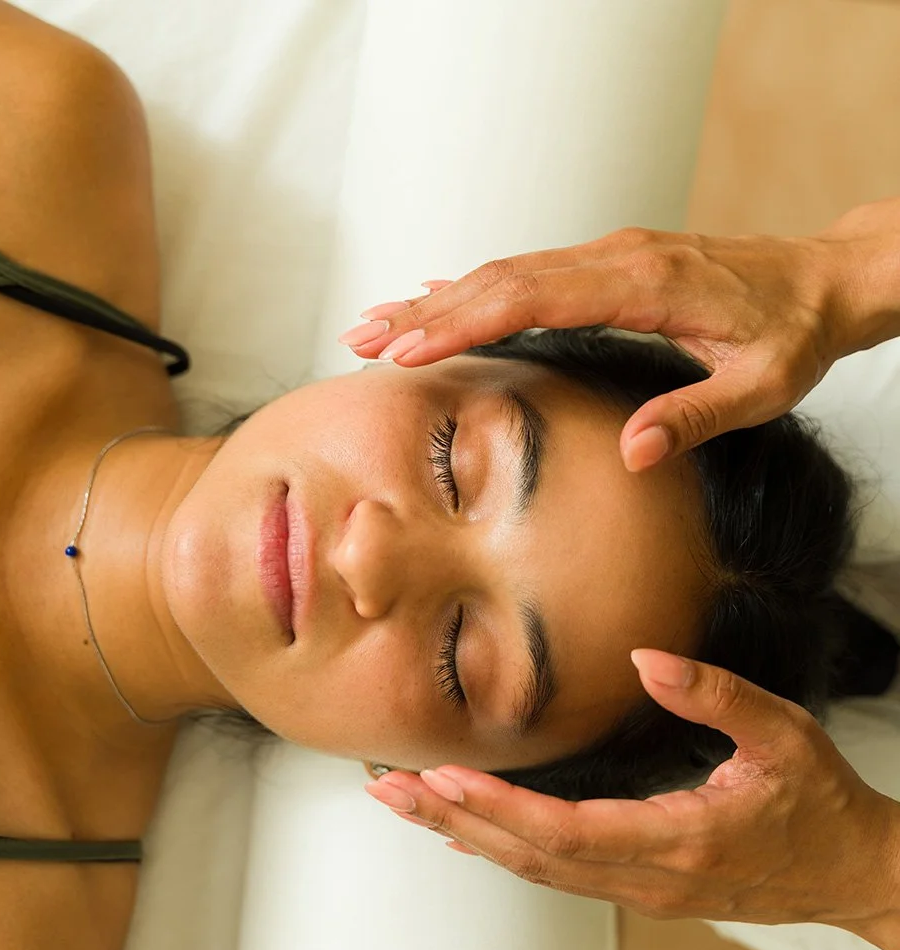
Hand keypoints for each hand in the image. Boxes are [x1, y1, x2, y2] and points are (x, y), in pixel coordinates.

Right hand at [339, 227, 859, 471]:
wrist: (826, 279)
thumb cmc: (795, 331)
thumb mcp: (760, 385)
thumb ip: (695, 417)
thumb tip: (631, 456)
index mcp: (644, 284)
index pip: (530, 297)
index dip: (461, 321)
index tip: (406, 347)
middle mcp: (617, 258)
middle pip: (500, 279)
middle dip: (425, 312)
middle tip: (362, 341)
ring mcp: (609, 255)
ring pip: (505, 271)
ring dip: (438, 299)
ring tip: (378, 325)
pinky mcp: (607, 263)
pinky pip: (528, 272)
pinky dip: (476, 288)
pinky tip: (439, 301)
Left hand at [364, 649, 899, 949]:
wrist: (856, 874)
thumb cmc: (821, 802)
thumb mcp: (787, 735)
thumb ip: (717, 696)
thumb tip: (645, 658)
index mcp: (681, 839)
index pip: (571, 833)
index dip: (503, 808)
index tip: (446, 777)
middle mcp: (649, 877)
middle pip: (532, 856)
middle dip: (455, 821)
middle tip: (390, 790)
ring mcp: (641, 890)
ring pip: (536, 869)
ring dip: (466, 834)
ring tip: (407, 801)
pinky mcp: (639, 887)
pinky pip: (555, 873)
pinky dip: (502, 849)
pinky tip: (461, 833)